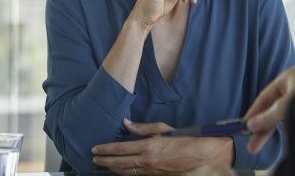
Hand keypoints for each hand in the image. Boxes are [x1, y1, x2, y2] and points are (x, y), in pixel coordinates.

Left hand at [91, 119, 233, 174]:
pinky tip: (119, 170)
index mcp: (147, 147)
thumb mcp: (163, 129)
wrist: (200, 157)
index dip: (105, 150)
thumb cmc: (184, 140)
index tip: (95, 149)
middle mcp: (146, 161)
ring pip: (125, 171)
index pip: (120, 149)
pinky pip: (134, 175)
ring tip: (102, 164)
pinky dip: (124, 173)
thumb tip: (125, 124)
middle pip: (119, 163)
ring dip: (112, 168)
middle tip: (94, 159)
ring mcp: (150, 171)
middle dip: (104, 161)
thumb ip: (142, 128)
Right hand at [243, 66, 294, 153]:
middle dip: (263, 129)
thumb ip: (268, 116)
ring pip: (286, 119)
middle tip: (252, 148)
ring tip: (286, 138)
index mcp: (289, 78)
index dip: (253, 112)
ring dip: (282, 131)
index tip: (243, 127)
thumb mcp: (286, 107)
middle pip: (274, 110)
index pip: (265, 96)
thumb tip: (250, 125)